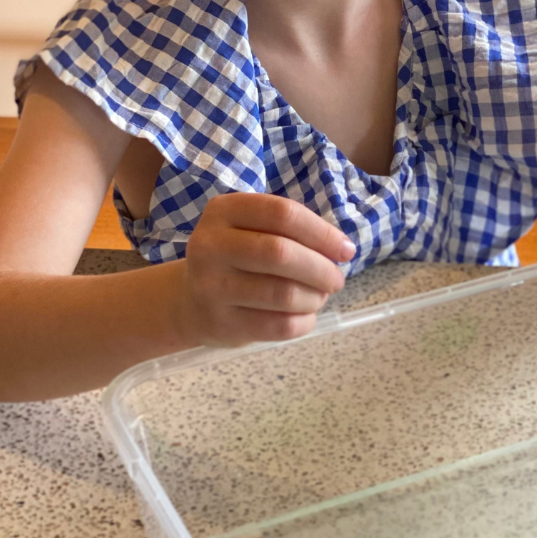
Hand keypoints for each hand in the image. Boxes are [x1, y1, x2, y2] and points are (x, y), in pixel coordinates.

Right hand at [173, 192, 354, 346]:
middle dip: (321, 269)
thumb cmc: (237, 259)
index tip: (346, 250)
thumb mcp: (252, 230)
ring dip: (314, 297)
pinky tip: (306, 316)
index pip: (282, 213)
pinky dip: (304, 322)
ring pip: (282, 293)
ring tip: (319, 297)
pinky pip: (278, 326)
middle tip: (336, 280)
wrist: (190, 301)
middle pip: (281, 253)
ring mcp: (211, 287)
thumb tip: (342, 249)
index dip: (322, 232)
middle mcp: (210, 246)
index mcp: (224, 211)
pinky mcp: (222, 323)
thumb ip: (292, 232)